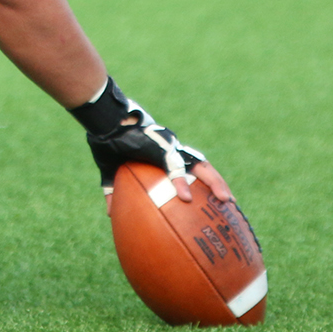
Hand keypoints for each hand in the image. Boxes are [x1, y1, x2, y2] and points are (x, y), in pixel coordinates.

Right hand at [69, 77, 229, 210]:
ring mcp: (170, 147)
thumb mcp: (109, 169)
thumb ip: (112, 189)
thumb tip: (110, 213)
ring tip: (225, 199)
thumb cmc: (106, 140)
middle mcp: (172, 148)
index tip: (213, 198)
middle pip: (202, 166)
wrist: (103, 118)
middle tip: (229, 202)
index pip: (191, 168)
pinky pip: (174, 166)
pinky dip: (181, 182)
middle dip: (217, 183)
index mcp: (164, 153)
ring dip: (214, 181)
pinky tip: (186, 198)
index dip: (204, 182)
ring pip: (199, 164)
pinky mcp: (161, 146)